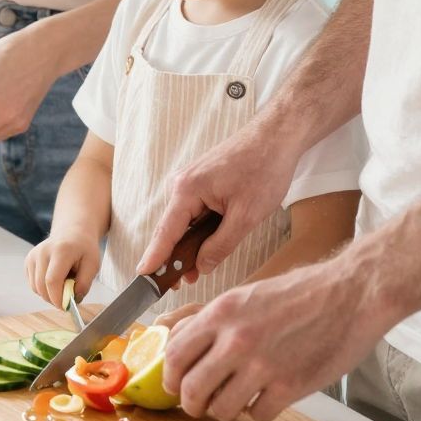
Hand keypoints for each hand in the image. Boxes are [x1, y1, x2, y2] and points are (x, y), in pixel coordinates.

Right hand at [26, 231, 101, 308]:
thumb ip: (84, 283)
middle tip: (67, 299)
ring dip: (49, 294)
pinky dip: (43, 288)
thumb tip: (73, 299)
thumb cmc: (84, 249)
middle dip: (54, 299)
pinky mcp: (28, 260)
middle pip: (41, 286)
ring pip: (35, 287)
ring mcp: (33, 255)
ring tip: (63, 284)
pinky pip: (33, 284)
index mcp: (61, 251)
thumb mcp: (93, 264)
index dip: (57, 298)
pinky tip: (54, 279)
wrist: (72, 232)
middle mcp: (43, 252)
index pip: (52, 280)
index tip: (66, 306)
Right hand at [136, 113, 301, 282]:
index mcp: (187, 189)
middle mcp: (182, 183)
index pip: (165, 232)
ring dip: (190, 244)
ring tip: (198, 269)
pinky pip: (193, 211)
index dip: (155, 258)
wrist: (277, 136)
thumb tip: (202, 266)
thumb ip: (220, 245)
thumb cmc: (264, 168)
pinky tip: (208, 244)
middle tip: (182, 284)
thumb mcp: (246, 216)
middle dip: (176, 257)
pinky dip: (198, 229)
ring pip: (184, 221)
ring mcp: (191, 181)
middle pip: (171, 229)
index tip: (143, 277)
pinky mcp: (202, 181)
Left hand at [163, 245, 377, 420]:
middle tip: (200, 405)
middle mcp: (237, 339)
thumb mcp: (248, 294)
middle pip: (191, 389)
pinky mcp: (290, 386)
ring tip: (237, 401)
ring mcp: (263, 365)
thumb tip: (180, 336)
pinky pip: (257, 415)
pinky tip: (269, 397)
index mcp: (223, 312)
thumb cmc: (305, 291)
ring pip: (221, 409)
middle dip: (192, 403)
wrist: (353, 293)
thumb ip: (214, 319)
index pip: (175, 354)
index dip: (171, 376)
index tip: (176, 384)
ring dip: (225, 410)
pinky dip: (260, 411)